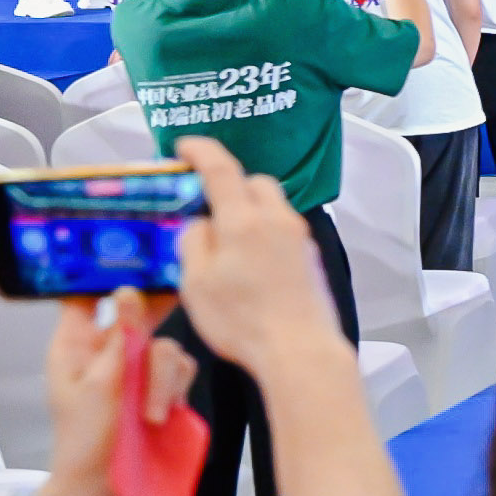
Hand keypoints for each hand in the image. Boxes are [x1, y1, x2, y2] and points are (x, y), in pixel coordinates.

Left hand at [39, 294, 188, 495]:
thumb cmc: (85, 442)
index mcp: (75, 344)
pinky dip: (172, 391)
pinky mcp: (157, 389)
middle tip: (173, 310)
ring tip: (150, 414)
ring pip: (163, 345)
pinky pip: (178, 371)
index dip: (103, 274)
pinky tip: (161, 415)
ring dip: (160, 378)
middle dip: (152, 324)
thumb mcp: (99, 386)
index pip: (84, 293)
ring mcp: (133, 370)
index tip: (135, 260)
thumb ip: (121, 338)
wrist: (101, 492)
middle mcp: (105, 350)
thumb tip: (130, 290)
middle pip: (137, 313)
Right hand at [156, 140, 346, 382]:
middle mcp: (277, 219)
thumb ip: (194, 242)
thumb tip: (201, 222)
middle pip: (255, 182)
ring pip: (272, 206)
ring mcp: (299, 237)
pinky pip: (283, 230)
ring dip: (249, 209)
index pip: (221, 168)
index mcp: (244, 220)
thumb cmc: (240, 319)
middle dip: (230, 184)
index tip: (184, 146)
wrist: (299, 348)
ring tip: (226, 238)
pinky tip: (250, 261)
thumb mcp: (195, 283)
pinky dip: (264, 232)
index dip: (200, 151)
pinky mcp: (311, 257)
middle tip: (205, 203)